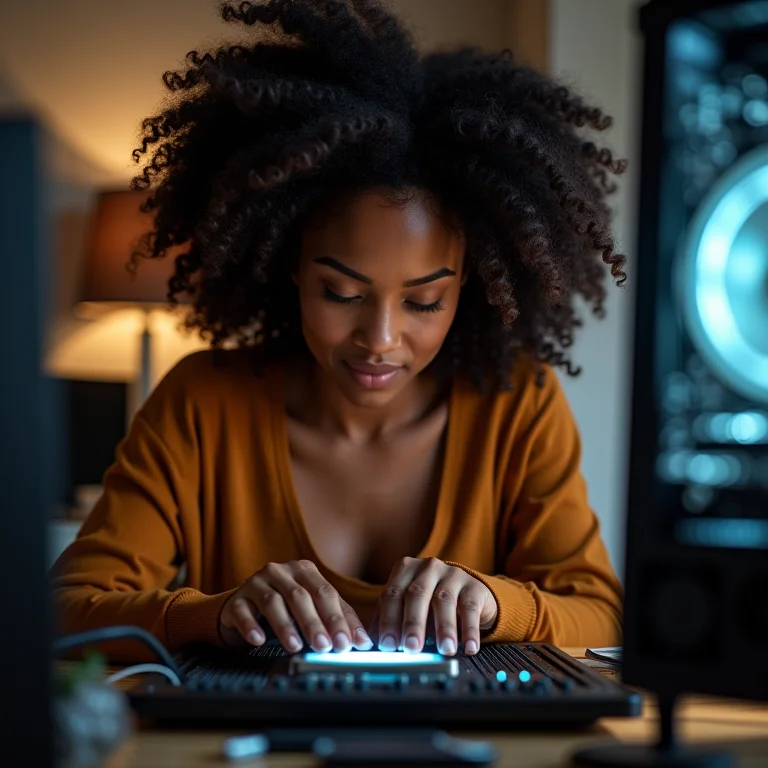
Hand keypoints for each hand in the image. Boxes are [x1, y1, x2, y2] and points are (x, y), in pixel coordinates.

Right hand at [219, 559, 373, 653]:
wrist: (244, 606)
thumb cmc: (286, 606)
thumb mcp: (314, 607)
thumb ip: (338, 620)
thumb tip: (363, 642)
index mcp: (305, 570)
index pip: (325, 593)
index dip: (336, 618)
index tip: (346, 642)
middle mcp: (281, 571)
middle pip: (300, 596)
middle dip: (314, 623)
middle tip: (325, 647)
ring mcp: (256, 582)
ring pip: (272, 602)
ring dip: (285, 626)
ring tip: (296, 646)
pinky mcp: (236, 599)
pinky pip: (242, 611)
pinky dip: (251, 626)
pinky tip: (258, 640)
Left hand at [372, 557, 497, 656]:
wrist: (467, 595)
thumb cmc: (430, 604)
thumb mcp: (407, 608)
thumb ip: (390, 623)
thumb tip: (370, 647)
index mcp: (405, 569)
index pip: (392, 594)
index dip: (388, 620)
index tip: (387, 646)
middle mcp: (428, 567)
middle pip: (416, 594)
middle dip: (412, 623)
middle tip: (411, 648)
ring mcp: (452, 574)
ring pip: (444, 600)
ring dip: (443, 628)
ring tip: (444, 650)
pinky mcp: (474, 586)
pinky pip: (470, 608)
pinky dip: (469, 630)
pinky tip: (469, 647)